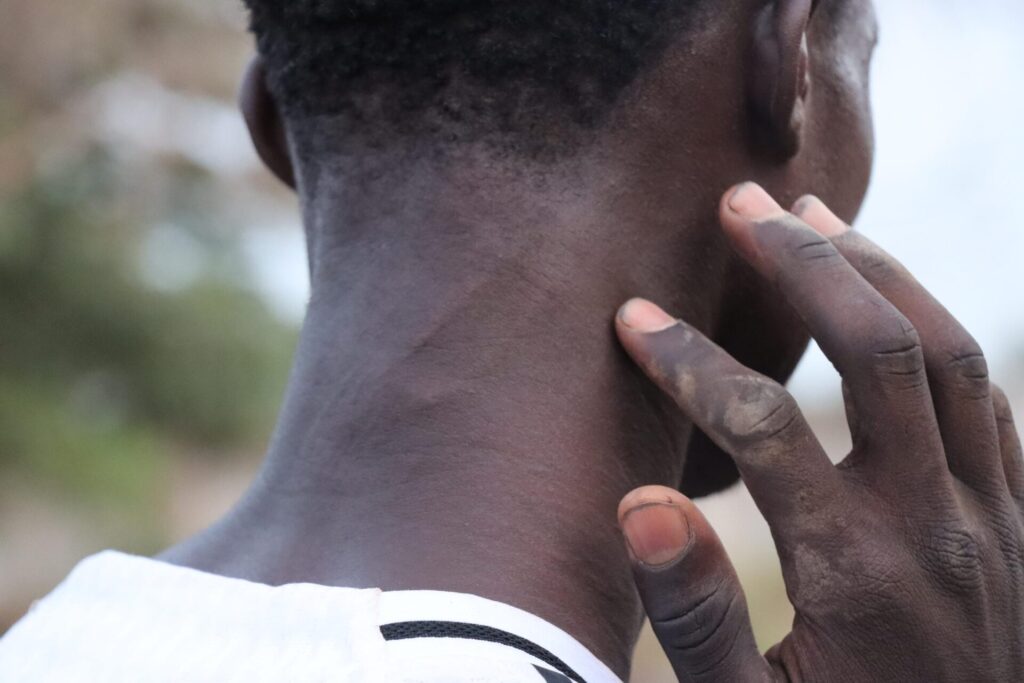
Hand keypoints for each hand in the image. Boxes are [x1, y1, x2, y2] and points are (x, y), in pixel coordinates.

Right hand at [614, 183, 1023, 681]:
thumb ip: (694, 618)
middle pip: (878, 350)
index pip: (763, 425)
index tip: (633, 320)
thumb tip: (643, 503)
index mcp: (854, 573)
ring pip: (948, 355)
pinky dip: (933, 330)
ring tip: (815, 214)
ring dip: (879, 271)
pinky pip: (983, 397)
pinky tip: (889, 301)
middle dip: (803, 263)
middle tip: (741, 202)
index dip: (689, 360)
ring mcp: (991, 518)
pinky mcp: (1013, 519)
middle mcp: (934, 526)